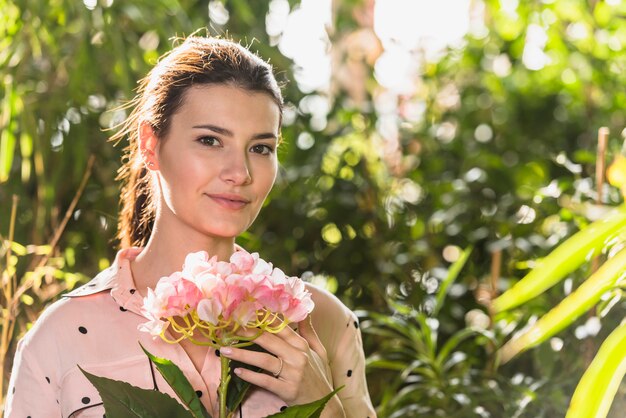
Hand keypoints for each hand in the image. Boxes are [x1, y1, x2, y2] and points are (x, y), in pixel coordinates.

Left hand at [220, 316, 344, 416]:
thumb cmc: (320, 376)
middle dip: (247, 332)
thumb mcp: (319, 351)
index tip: (246, 311)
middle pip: (268, 340)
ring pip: (264, 360)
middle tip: (229, 327)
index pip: (280, 327)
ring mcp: (293, 373)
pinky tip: (237, 371)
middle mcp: (297, 356)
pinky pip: (265, 381)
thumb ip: (309, 331)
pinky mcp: (287, 390)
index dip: (262, 318)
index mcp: (302, 345)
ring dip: (242, 354)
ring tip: (224, 349)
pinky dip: (251, 376)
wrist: (326, 404)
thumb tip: (305, 311)